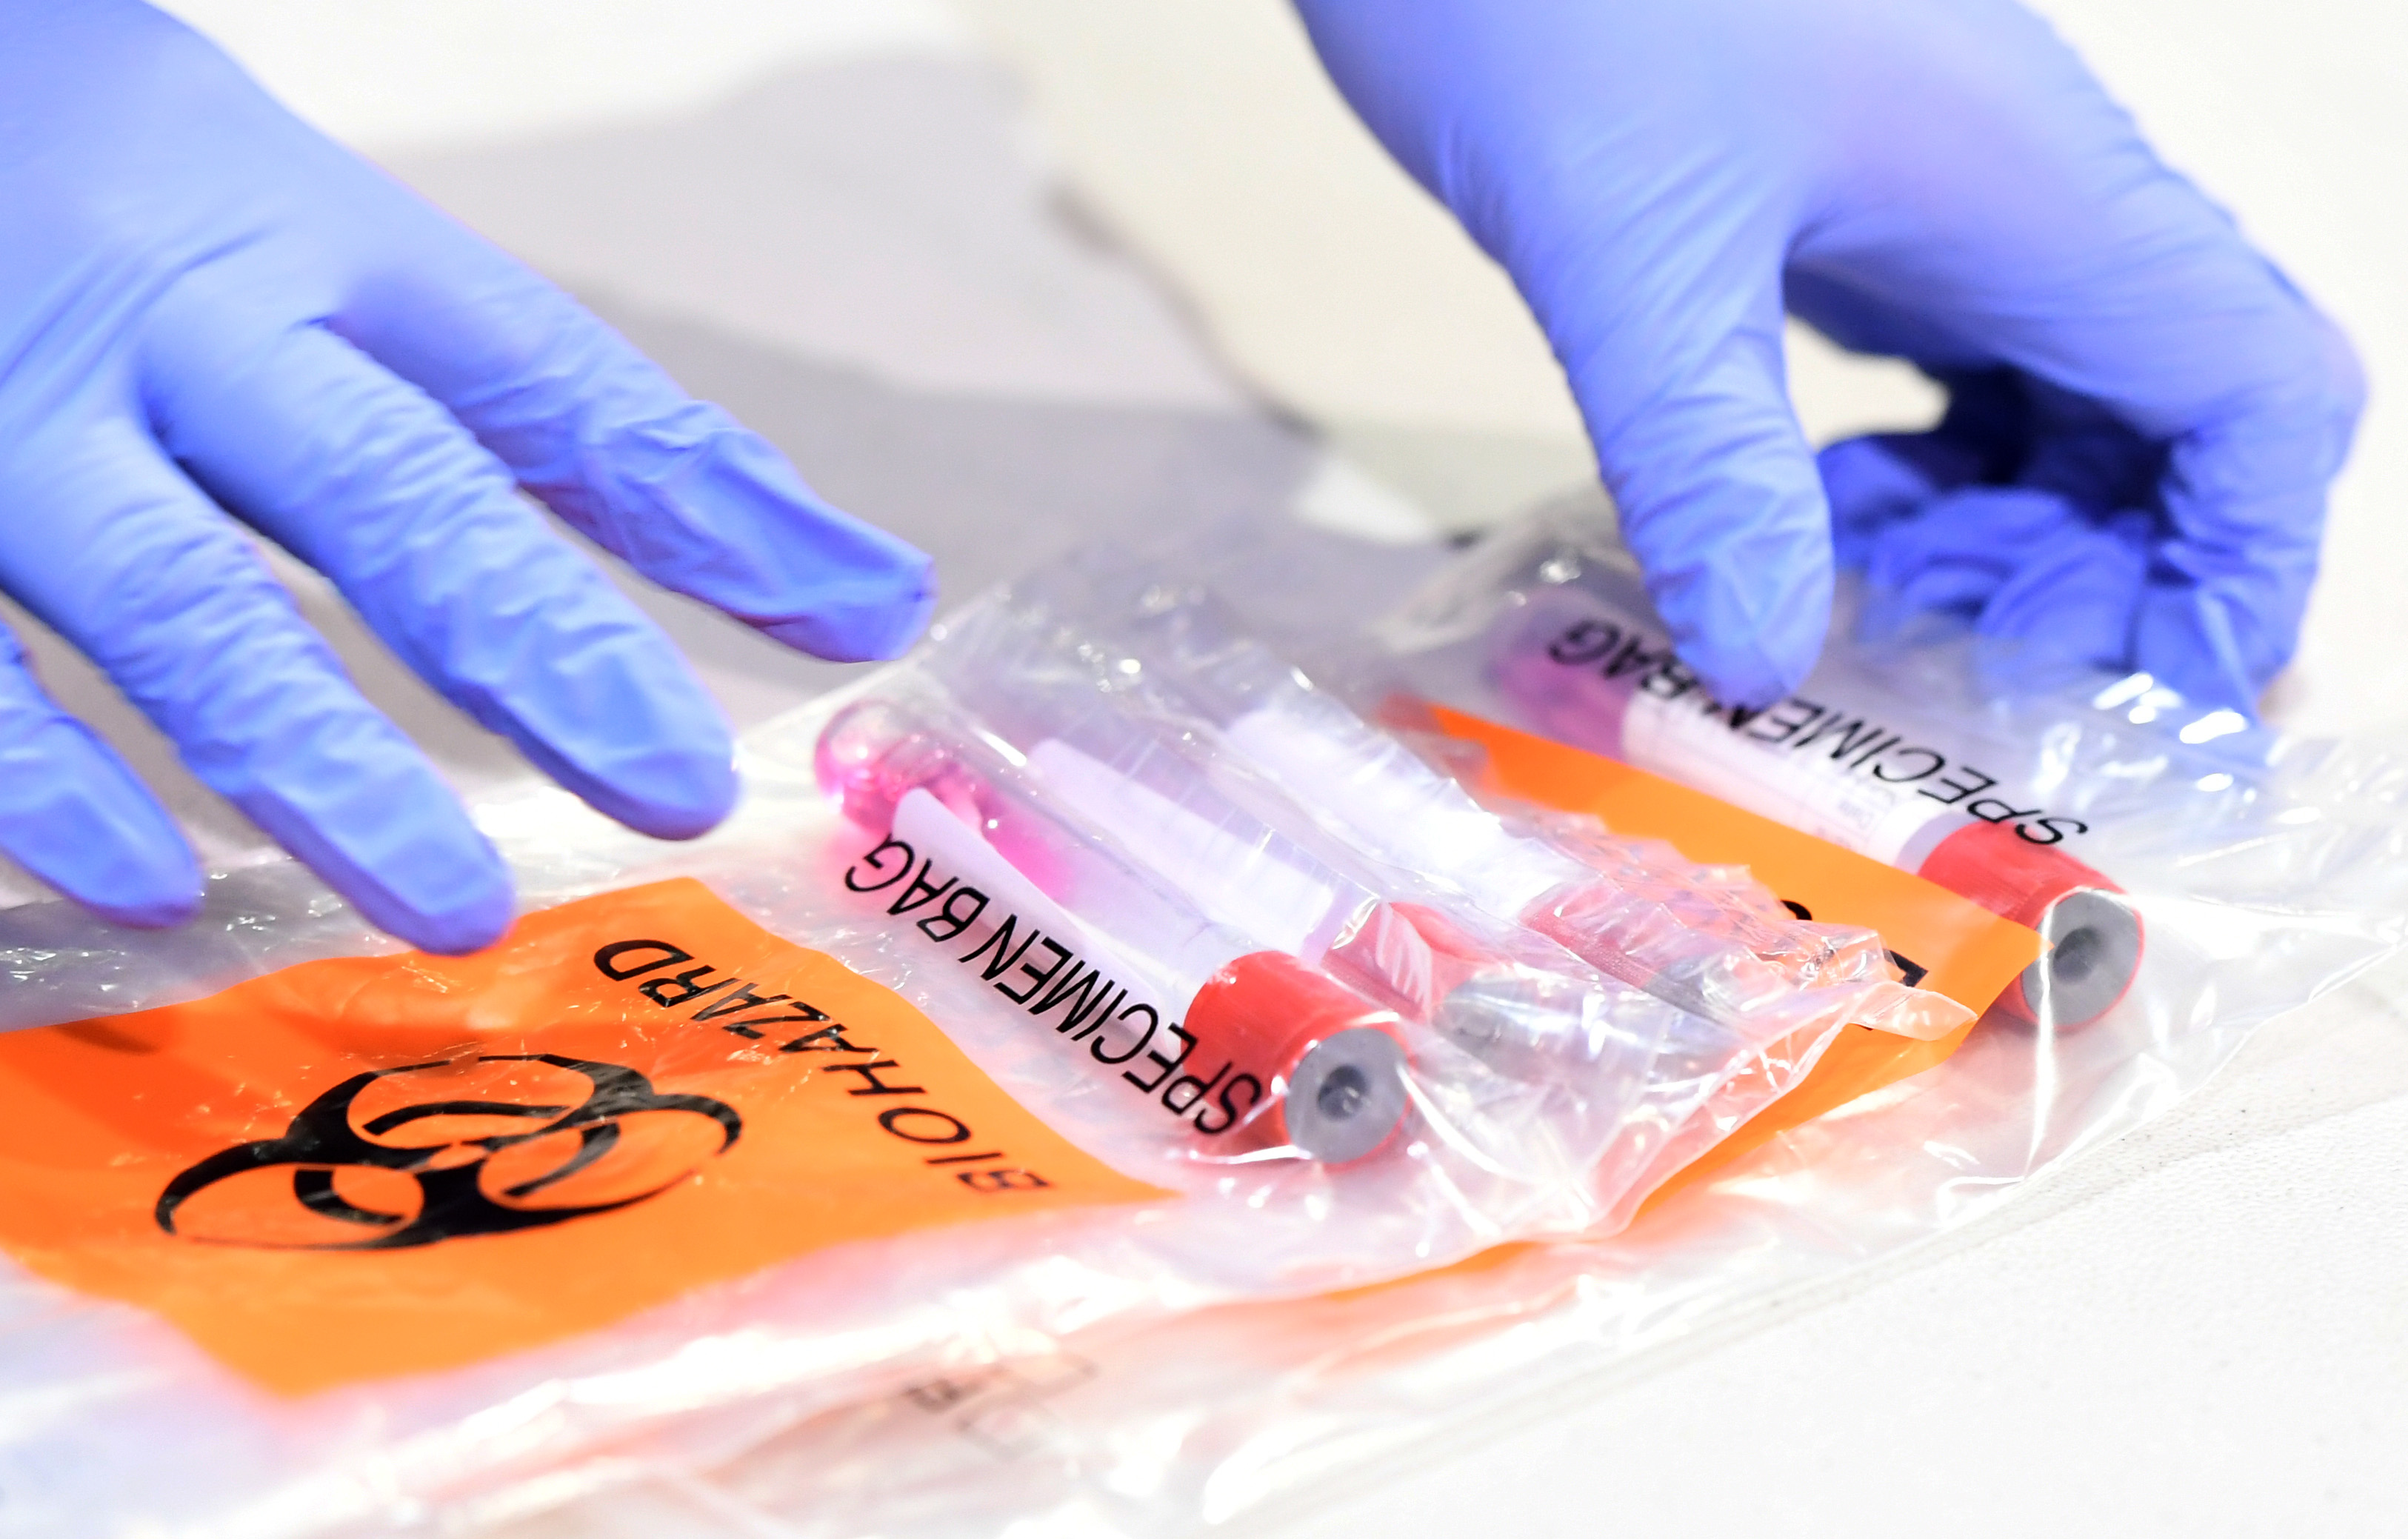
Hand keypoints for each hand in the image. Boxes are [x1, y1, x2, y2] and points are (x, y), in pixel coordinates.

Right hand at [0, 2, 932, 950]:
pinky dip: (51, 783)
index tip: (857, 619)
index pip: (547, 384)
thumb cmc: (126, 199)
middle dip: (534, 643)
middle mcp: (177, 329)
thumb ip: (575, 426)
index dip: (702, 507)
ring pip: (182, 607)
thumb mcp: (344, 260)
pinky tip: (153, 887)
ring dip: (323, 763)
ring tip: (449, 903)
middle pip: (384, 489)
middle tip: (673, 787)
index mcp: (315, 252)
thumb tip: (860, 589)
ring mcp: (18, 424)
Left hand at [1296, 0, 2359, 712]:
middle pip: (2167, 411)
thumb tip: (1768, 668)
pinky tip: (1801, 508)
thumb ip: (1706, 465)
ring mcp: (1927, 177)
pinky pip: (1943, 350)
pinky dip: (1909, 461)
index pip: (2253, 398)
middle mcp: (2016, 183)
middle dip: (2098, 573)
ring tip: (1860, 607)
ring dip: (1997, 525)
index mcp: (2032, 191)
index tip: (2146, 709)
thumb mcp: (1624, 253)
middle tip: (1944, 674)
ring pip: (2053, 387)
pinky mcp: (1830, 186)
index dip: (2239, 571)